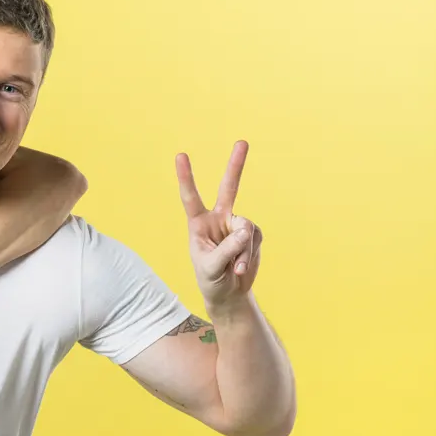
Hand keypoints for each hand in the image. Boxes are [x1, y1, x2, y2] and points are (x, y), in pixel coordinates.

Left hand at [175, 141, 263, 310]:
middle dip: (236, 165)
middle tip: (242, 142)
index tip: (180, 155)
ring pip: (245, 228)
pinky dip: (249, 256)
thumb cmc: (211, 280)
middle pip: (229, 188)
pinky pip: (255, 239)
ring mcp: (237, 226)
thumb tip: (245, 230)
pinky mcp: (253, 235)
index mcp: (198, 224)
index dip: (186, 177)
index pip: (191, 198)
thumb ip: (227, 249)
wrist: (229, 294)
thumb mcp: (212, 267)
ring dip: (242, 251)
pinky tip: (241, 268)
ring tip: (234, 269)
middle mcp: (218, 219)